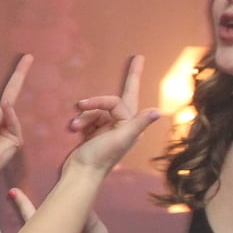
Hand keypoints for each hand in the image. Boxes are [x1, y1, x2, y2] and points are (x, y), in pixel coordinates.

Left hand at [6, 189, 123, 232]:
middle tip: (14, 195)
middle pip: (25, 230)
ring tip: (25, 214)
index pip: (34, 217)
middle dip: (21, 213)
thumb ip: (85, 216)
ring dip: (27, 231)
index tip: (13, 192)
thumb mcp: (97, 231)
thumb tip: (72, 201)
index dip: (22, 203)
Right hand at [64, 56, 159, 174]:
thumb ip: (138, 124)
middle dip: (130, 78)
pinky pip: (88, 118)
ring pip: (96, 109)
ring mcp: (107, 129)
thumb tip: (159, 111)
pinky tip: (73, 129)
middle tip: (138, 58)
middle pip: (119, 98)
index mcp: (129, 126)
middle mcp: (121, 126)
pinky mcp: (93, 134)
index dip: (99, 100)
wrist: (80, 174)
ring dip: (83, 116)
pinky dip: (80, 121)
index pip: (117, 102)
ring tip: (73, 127)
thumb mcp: (121, 139)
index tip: (81, 104)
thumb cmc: (100, 157)